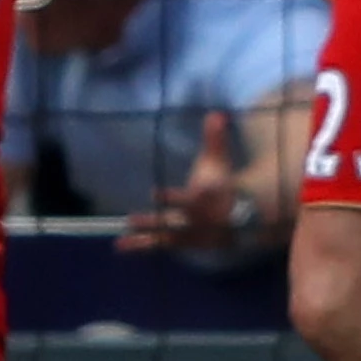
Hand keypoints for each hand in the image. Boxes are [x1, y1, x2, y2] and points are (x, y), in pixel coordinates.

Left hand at [115, 110, 263, 255]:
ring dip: (144, 237)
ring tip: (120, 238)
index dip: (176, 196)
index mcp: (207, 196)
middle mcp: (198, 218)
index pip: (193, 197)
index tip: (156, 194)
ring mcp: (190, 233)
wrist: (240, 216)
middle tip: (132, 220)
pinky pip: (161, 245)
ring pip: (166, 236)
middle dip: (156, 221)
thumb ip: (215, 139)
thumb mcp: (220, 161)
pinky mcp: (183, 243)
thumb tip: (216, 114)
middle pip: (177, 221)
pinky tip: (120, 246)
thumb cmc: (223, 183)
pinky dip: (142, 246)